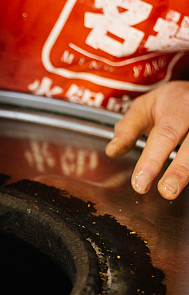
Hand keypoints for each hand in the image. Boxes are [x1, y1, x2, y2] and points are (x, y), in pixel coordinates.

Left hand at [105, 81, 188, 199]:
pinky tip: (186, 182)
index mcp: (179, 107)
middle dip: (180, 170)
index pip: (165, 135)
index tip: (140, 183)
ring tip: (175, 191)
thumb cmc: (169, 103)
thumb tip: (113, 150)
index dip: (152, 160)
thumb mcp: (145, 107)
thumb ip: (128, 128)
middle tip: (166, 191)